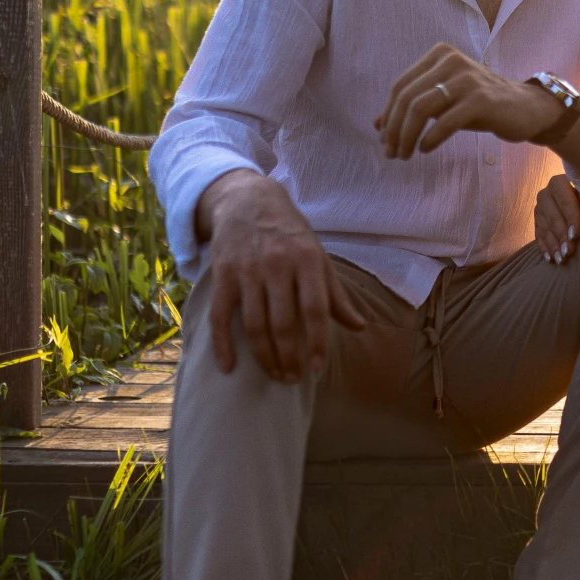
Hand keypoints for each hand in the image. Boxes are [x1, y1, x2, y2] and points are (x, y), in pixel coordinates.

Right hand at [195, 171, 368, 381]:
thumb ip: (335, 294)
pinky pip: (220, 316)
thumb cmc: (290, 235)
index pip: (314, 310)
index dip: (317, 343)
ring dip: (264, 357)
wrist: (248, 201)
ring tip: (275, 375)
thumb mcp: (318, 257)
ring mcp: (246, 271)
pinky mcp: (222, 275)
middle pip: (282, 323)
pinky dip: (222, 345)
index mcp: (306, 261)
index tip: (318, 369)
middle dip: (288, 357)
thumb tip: (359, 326)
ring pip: (253, 325)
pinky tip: (229, 367)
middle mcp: (276, 265)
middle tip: (293, 378)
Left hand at [375, 43, 556, 157]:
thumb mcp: (444, 102)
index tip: (384, 140)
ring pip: (421, 108)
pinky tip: (425, 149)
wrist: (526, 108)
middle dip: (394, 129)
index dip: (388, 116)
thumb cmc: (481, 105)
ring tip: (405, 154)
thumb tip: (377, 125)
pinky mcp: (481, 99)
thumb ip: (413, 108)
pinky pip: (445, 121)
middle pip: (407, 97)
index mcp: (438, 55)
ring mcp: (467, 78)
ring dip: (407, 136)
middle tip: (391, 153)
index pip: (400, 86)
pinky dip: (430, 138)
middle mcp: (451, 60)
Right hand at [533, 173, 579, 264]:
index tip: (576, 235)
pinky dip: (545, 248)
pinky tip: (550, 259)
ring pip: (545, 229)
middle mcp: (545, 194)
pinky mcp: (536, 221)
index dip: (571, 219)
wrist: (578, 198)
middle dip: (561, 236)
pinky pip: (538, 236)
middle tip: (569, 252)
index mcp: (558, 183)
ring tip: (561, 259)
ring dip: (553, 245)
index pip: (564, 202)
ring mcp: (539, 209)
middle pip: (553, 217)